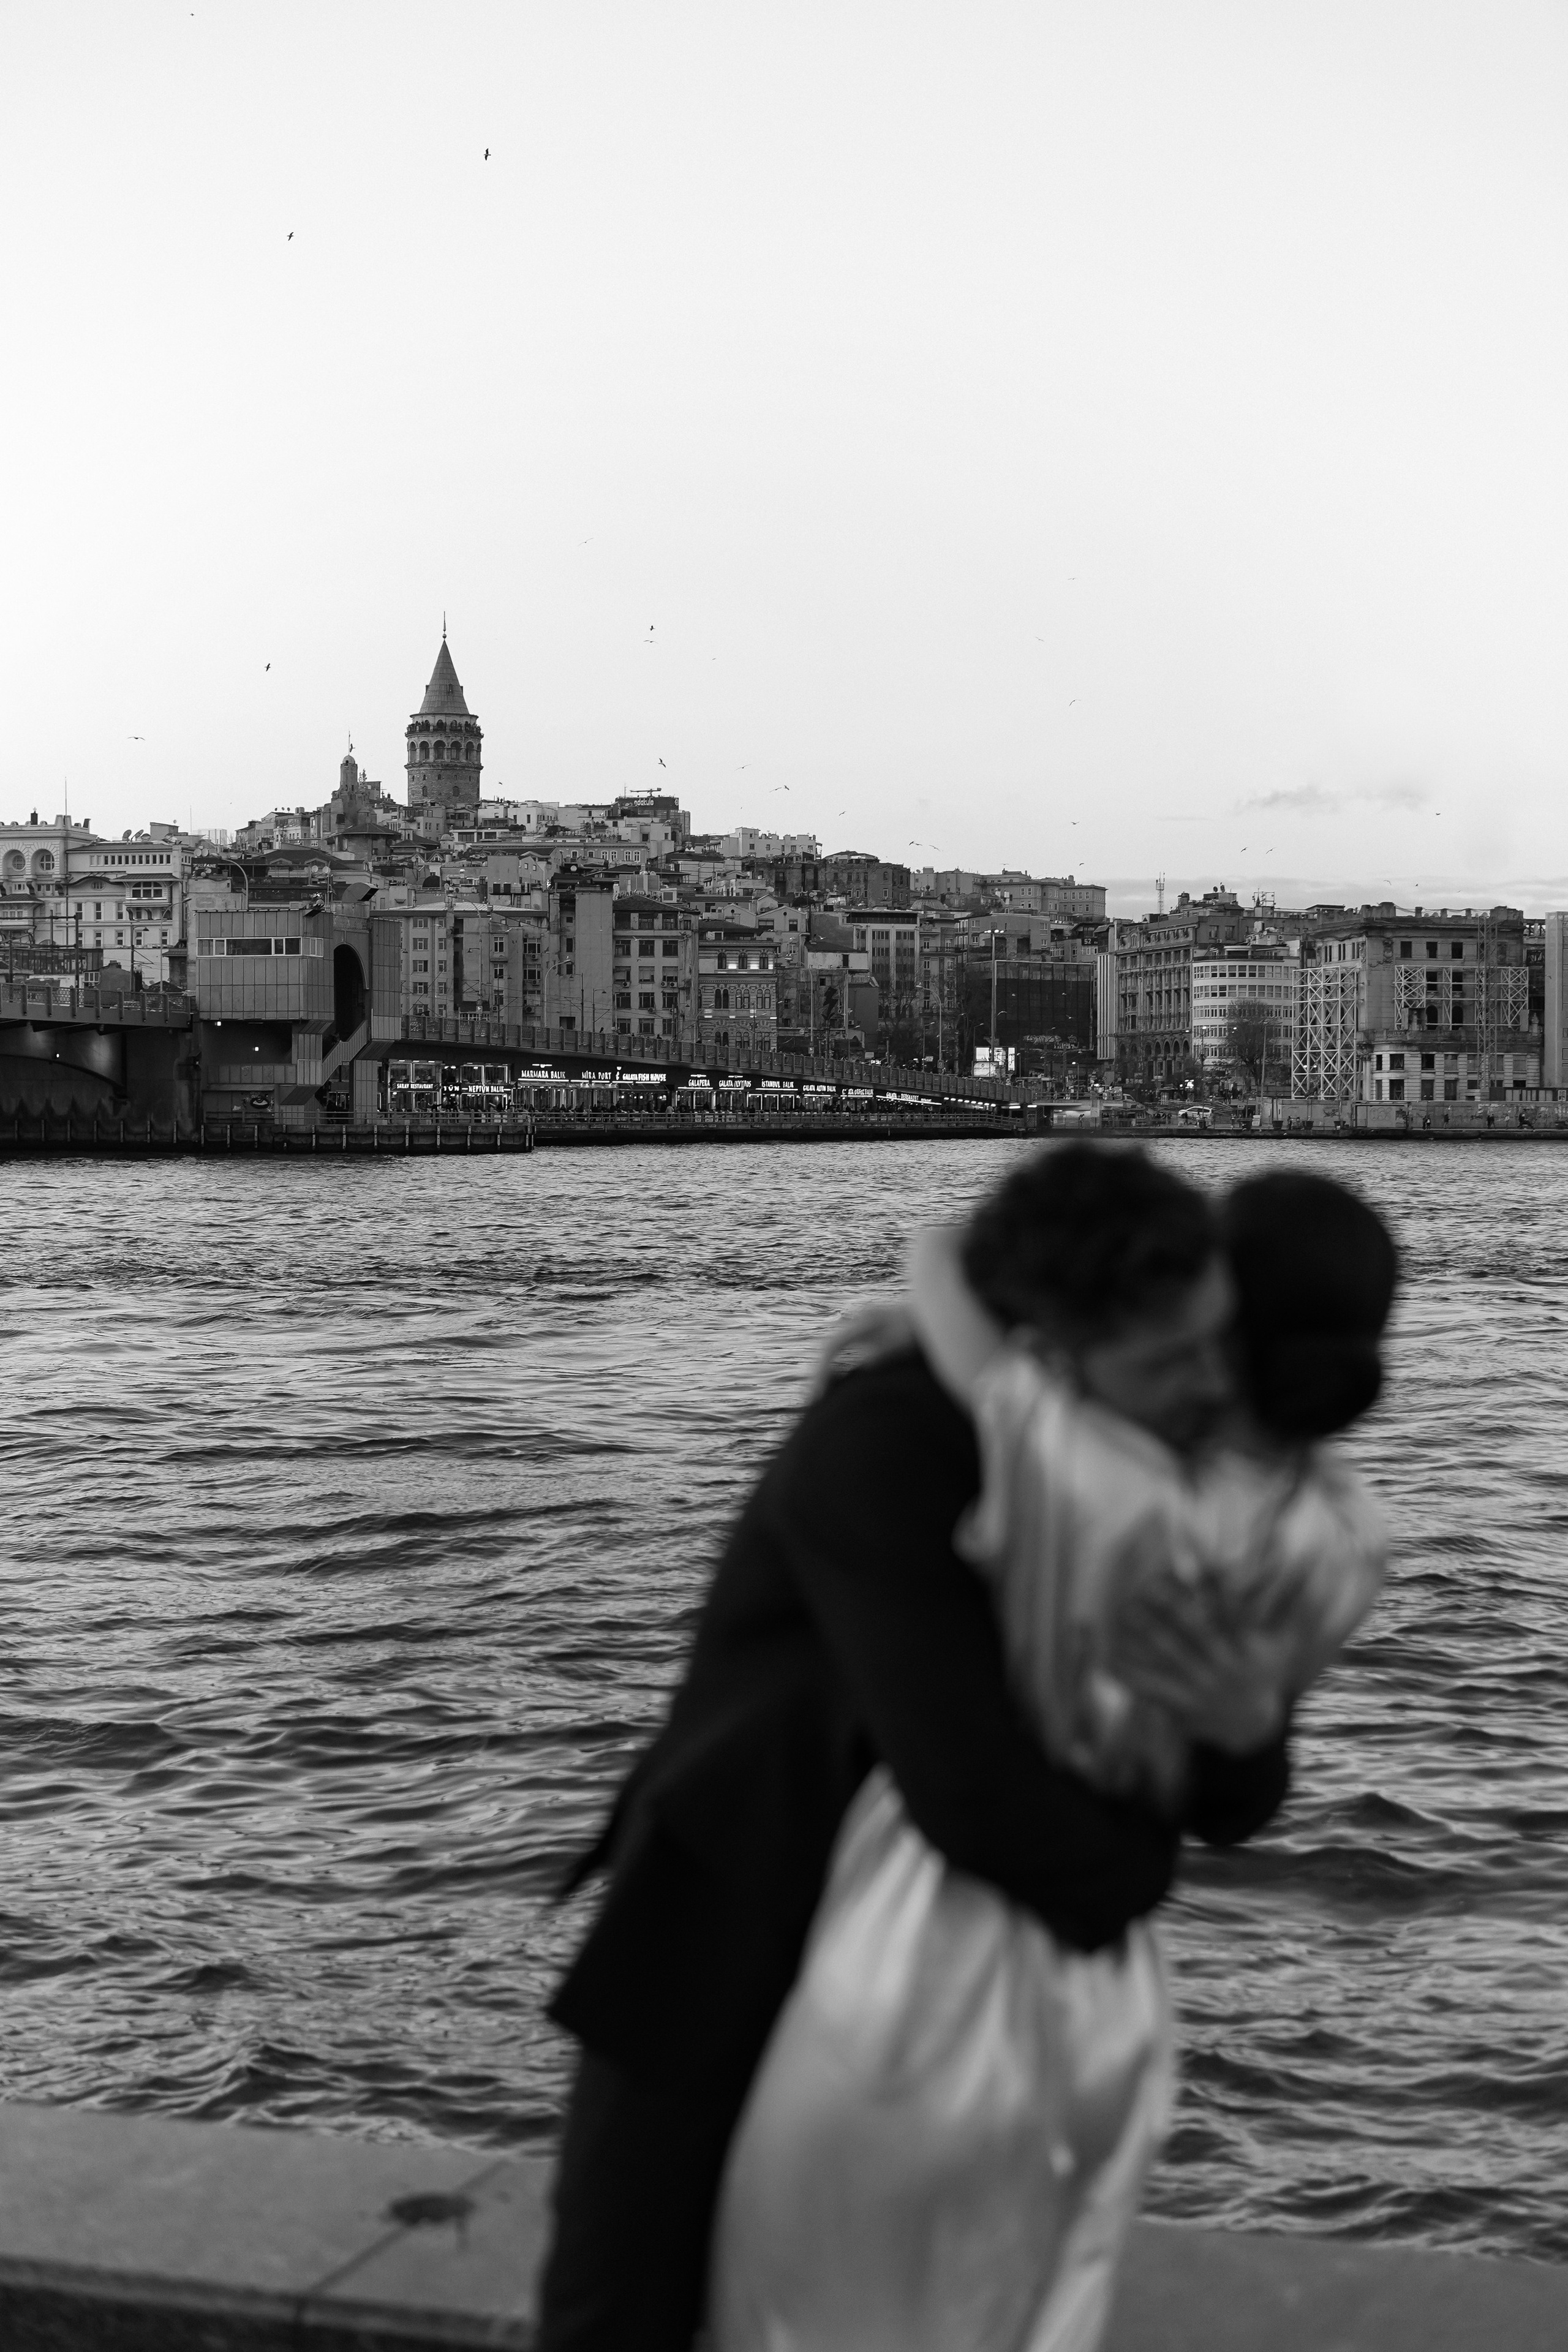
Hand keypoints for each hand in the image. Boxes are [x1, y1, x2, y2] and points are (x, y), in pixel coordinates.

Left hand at [1111, 1576, 1291, 1754]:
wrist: (1250, 1728)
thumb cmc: (1265, 1673)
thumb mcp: (1284, 1645)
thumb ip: (1291, 1610)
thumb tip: (1303, 1570)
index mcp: (1248, 1651)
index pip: (1232, 1615)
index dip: (1215, 1591)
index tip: (1196, 1567)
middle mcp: (1224, 1669)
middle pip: (1194, 1634)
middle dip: (1170, 1608)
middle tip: (1145, 1584)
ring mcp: (1200, 1689)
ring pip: (1167, 1658)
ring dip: (1143, 1633)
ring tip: (1123, 1608)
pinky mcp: (1181, 1705)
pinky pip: (1150, 1688)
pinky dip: (1129, 1673)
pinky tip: (1108, 1654)